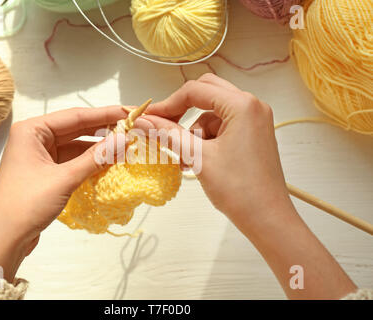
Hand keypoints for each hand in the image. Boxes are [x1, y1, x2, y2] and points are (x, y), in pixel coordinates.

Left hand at [0, 106, 127, 280]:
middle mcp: (35, 138)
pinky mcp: (46, 171)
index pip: (75, 116)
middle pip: (76, 129)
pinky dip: (90, 162)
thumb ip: (96, 158)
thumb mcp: (64, 179)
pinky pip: (73, 160)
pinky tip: (109, 162)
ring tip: (125, 146)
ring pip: (76, 145)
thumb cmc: (26, 205)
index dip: (105, 114)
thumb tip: (124, 140)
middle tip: (132, 128)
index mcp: (31, 130)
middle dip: (104, 130)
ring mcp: (40, 155)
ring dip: (98, 148)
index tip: (129, 112)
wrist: (3, 239)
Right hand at [134, 73, 290, 230]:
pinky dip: (206, 140)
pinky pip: (222, 127)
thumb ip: (169, 134)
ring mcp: (254, 121)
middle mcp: (252, 107)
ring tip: (184, 158)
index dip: (168, 104)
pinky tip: (196, 161)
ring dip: (193, 131)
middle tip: (163, 127)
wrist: (266, 219)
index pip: (196, 91)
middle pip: (206, 94)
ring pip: (212, 113)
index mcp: (242, 105)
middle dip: (182, 111)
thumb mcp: (198, 157)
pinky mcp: (252, 135)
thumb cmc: (239, 190)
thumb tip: (144, 121)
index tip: (149, 118)